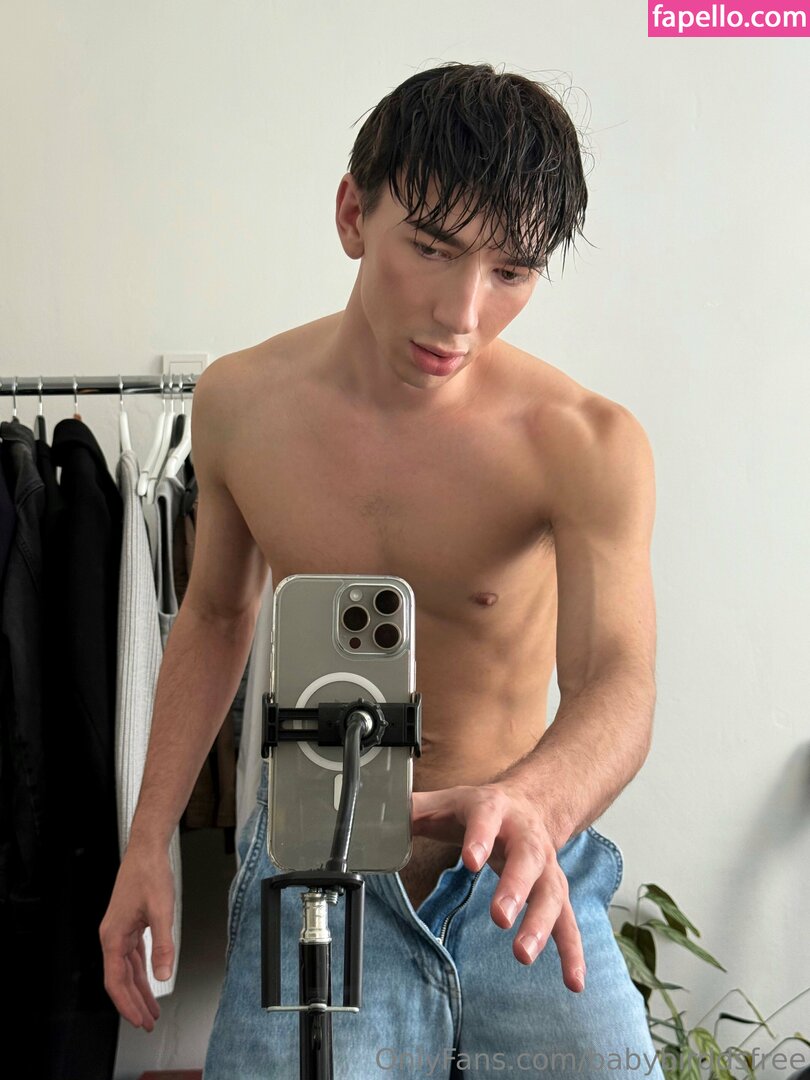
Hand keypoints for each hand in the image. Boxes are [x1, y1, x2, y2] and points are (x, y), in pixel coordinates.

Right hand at [99, 845, 174, 1030]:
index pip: (116, 981)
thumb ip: (162, 945)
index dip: (127, 1003)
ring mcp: (119, 931)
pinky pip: (133, 956)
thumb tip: (163, 975)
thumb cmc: (150, 874)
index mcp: (113, 936)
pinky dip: (141, 972)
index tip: (138, 1020)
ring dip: (139, 990)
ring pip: (127, 969)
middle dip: (134, 1003)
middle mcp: (112, 936)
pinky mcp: (128, 925)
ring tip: (151, 1010)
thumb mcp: (162, 910)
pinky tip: (149, 981)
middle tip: (147, 1023)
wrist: (146, 850)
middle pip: (120, 979)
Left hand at [411, 783, 585, 991]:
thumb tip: (378, 821)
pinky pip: (568, 921)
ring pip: (550, 891)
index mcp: (493, 809)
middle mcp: (526, 836)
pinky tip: (573, 982)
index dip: (480, 838)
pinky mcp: (555, 890)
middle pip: (527, 858)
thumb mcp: (447, 801)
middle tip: (499, 917)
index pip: (486, 819)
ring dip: (541, 923)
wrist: (530, 802)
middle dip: (515, 887)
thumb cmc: (481, 809)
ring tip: (523, 954)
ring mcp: (546, 864)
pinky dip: (572, 952)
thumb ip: (415, 810)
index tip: (471, 860)